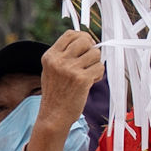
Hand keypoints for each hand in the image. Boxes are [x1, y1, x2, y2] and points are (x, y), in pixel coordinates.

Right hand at [30, 33, 104, 150]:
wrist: (53, 117)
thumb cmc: (56, 94)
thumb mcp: (52, 70)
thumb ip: (64, 55)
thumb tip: (88, 42)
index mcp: (50, 56)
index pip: (71, 34)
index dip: (82, 37)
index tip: (87, 46)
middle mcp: (59, 60)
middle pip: (85, 40)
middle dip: (91, 49)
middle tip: (89, 61)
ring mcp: (70, 69)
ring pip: (95, 53)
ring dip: (96, 64)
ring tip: (89, 75)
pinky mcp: (82, 79)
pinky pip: (100, 67)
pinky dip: (98, 75)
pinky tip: (91, 82)